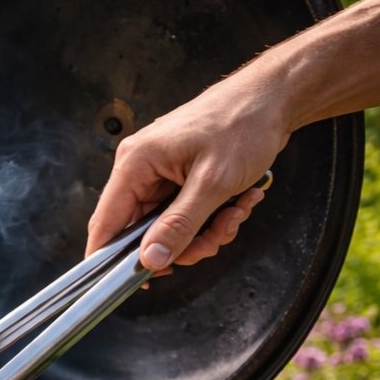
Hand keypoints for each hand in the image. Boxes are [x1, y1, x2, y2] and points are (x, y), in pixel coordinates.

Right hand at [85, 75, 283, 273]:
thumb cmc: (243, 124)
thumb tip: (150, 259)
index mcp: (135, 164)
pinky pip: (184, 213)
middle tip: (216, 238)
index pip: (105, 223)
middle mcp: (140, 168)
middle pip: (142, 231)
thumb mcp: (214, 183)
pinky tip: (237, 200)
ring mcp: (160, 173)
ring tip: (236, 210)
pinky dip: (212, 216)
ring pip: (168, 226)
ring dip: (205, 230)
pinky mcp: (179, 176)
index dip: (112, 258)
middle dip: (182, 242)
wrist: (274, 98)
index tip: (135, 282)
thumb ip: (179, 225)